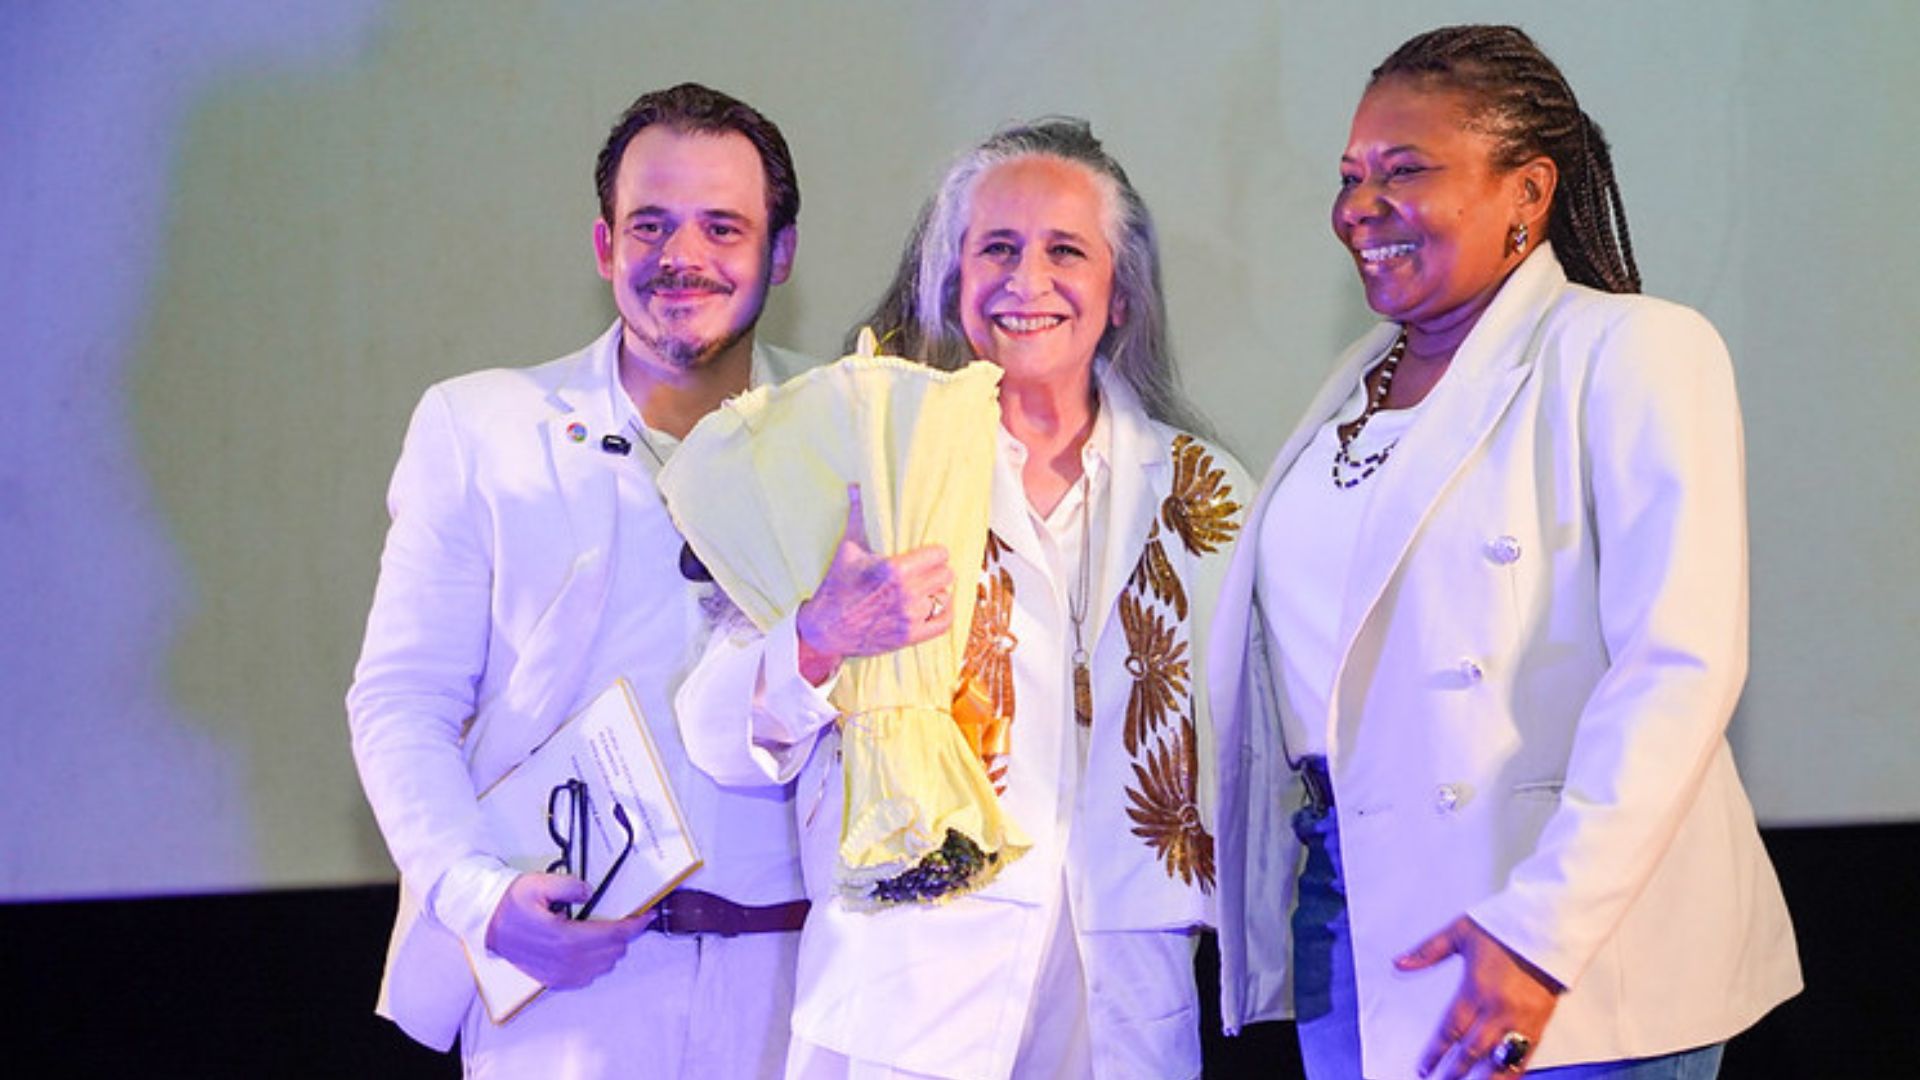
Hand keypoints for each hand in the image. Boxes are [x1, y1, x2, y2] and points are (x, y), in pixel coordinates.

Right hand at [484, 873, 650, 988]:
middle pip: (613, 952)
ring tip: (609, 931)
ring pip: (604, 966)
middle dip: (625, 935)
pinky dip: (598, 963)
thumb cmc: (511, 905)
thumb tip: (589, 891)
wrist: (488, 927)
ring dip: (612, 949)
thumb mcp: (537, 884)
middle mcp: (565, 961)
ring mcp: (560, 975)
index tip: (648, 915)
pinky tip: (593, 948)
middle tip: (626, 919)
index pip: (614, 935)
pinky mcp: (554, 981)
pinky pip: (589, 977)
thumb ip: (569, 885)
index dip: (635, 925)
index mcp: (564, 938)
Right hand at [795, 483, 954, 683]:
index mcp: (894, 570)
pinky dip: (944, 612)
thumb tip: (856, 486)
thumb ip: (858, 515)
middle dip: (936, 570)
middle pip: (946, 575)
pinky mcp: (910, 636)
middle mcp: (906, 594)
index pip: (939, 555)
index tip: (926, 554)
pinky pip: (944, 622)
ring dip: (936, 591)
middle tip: (926, 570)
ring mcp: (910, 617)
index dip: (934, 553)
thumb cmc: (837, 587)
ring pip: (944, 596)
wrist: (825, 629)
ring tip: (924, 587)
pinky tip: (937, 604)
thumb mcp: (847, 549)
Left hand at [1397, 915, 1560, 1077]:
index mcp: (1476, 989)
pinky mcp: (1542, 1020)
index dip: (1435, 1052)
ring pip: (1503, 1060)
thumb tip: (1399, 963)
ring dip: (1488, 1078)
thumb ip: (1428, 951)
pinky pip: (1527, 1054)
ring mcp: (1523, 1017)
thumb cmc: (1505, 925)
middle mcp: (1498, 1008)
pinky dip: (1515, 1070)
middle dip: (1457, 1071)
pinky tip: (1507, 1077)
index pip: (1450, 1030)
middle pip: (1473, 1051)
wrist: (1550, 923)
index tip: (1425, 1068)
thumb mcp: (1460, 932)